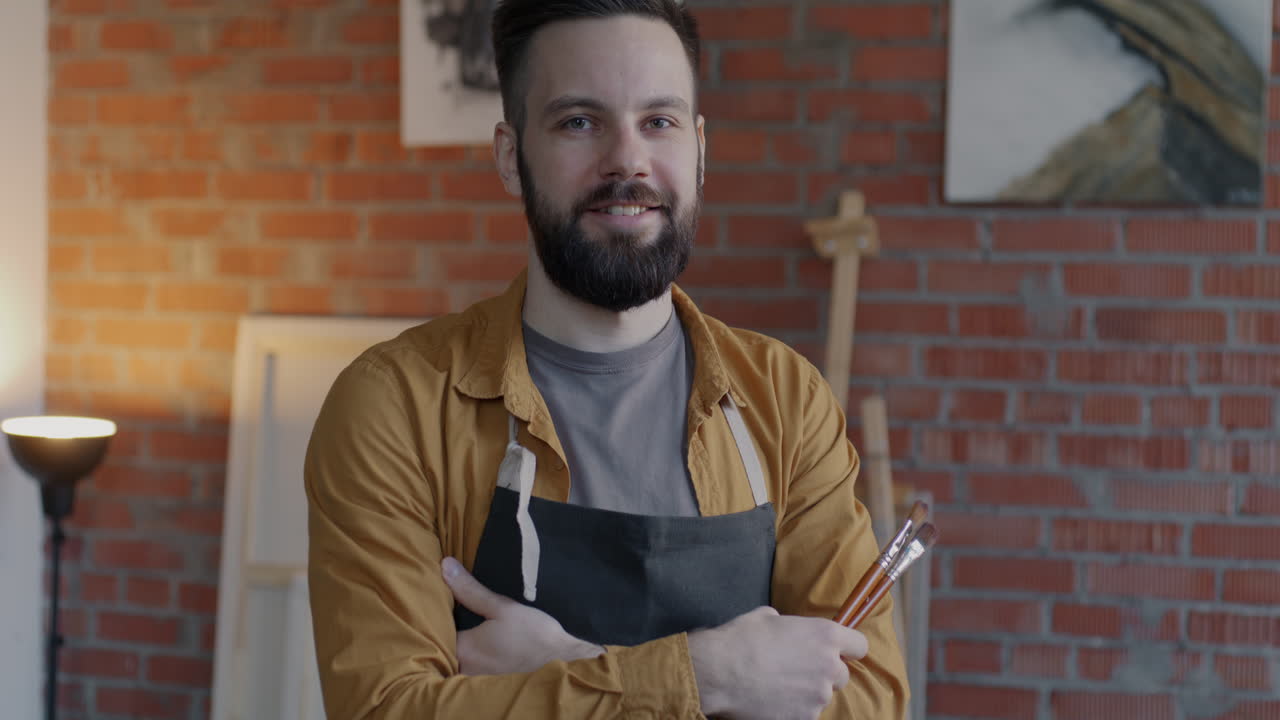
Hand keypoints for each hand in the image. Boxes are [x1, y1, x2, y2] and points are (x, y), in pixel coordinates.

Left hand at [442, 557, 603, 674]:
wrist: (564, 658)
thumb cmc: (534, 633)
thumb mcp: (502, 606)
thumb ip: (470, 589)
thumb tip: (445, 567)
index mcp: (463, 651)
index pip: (435, 630)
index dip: (432, 612)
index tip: (431, 595)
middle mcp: (465, 667)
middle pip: (443, 643)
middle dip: (443, 624)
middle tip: (444, 601)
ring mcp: (477, 675)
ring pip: (456, 653)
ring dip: (457, 636)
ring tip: (459, 614)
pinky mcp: (489, 676)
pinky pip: (470, 660)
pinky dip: (469, 647)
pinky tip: (477, 632)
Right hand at [687, 606, 866, 719]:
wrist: (720, 672)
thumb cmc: (741, 639)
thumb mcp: (766, 617)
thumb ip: (789, 625)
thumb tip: (785, 630)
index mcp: (825, 636)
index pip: (859, 645)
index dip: (848, 648)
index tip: (838, 651)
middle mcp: (829, 667)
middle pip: (841, 675)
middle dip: (823, 673)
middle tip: (796, 670)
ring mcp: (818, 696)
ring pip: (821, 696)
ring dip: (806, 693)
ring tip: (777, 686)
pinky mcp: (805, 718)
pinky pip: (805, 713)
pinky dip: (793, 709)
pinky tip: (771, 700)